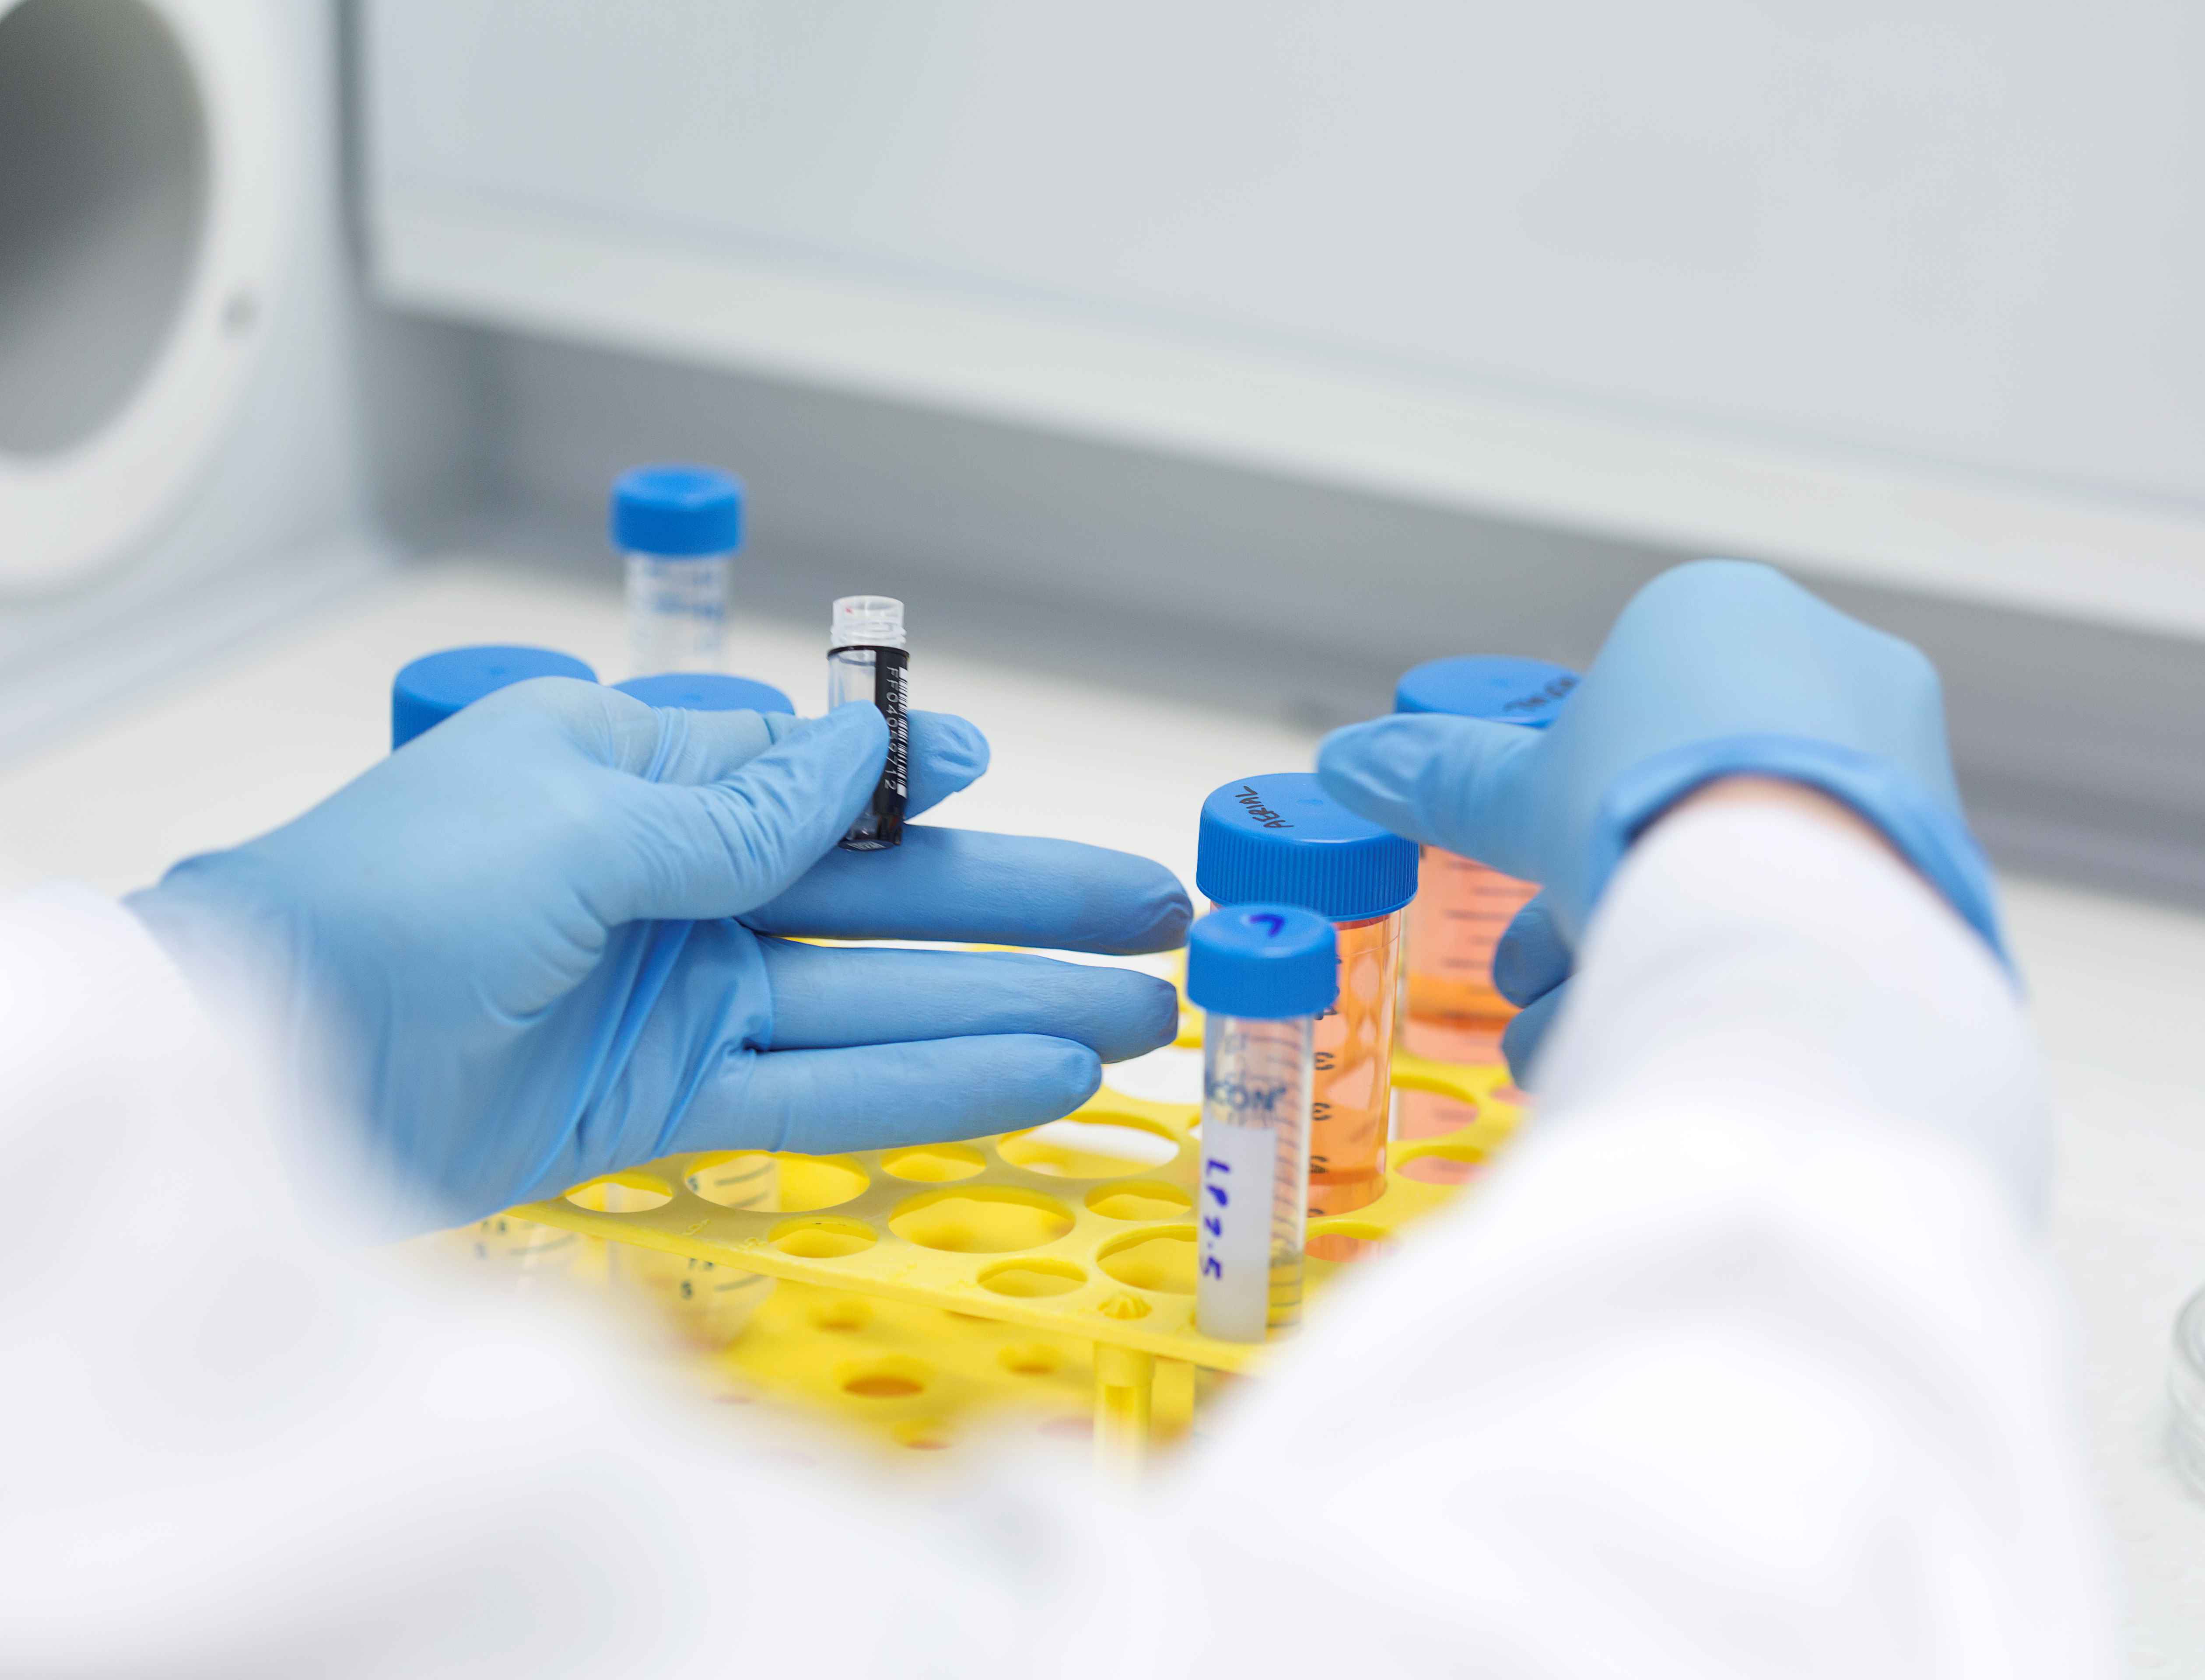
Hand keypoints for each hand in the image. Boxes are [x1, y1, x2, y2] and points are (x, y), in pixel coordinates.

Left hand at [128, 679, 1188, 1221]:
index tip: (1006, 778)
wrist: (262, 1057)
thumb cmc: (382, 897)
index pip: (813, 778)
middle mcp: (672, 884)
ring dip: (1010, 1010)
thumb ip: (735, 805)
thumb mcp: (573, 815)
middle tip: (1156, 917)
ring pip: (880, 1001)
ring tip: (1139, 1018)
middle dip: (1021, 908)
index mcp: (634, 774)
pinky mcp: (668, 1103)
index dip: (922, 783)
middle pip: (883, 897)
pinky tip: (1033, 1084)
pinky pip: (826, 1092)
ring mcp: (680, 998)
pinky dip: (930, 1089)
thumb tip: (869, 750)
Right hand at [1317, 560, 2002, 1077]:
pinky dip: (1735, 962)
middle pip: (1681, 793)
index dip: (1559, 805)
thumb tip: (1350, 758)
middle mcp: (1830, 664)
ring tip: (1583, 1030)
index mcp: (1727, 614)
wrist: (1798, 904)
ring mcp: (1900, 763)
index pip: (1629, 707)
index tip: (1525, 877)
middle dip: (1592, 895)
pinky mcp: (1940, 860)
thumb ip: (1443, 778)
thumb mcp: (1519, 798)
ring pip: (1744, 858)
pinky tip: (1669, 1028)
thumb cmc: (1647, 811)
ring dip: (1646, 943)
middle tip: (1535, 973)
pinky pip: (1810, 907)